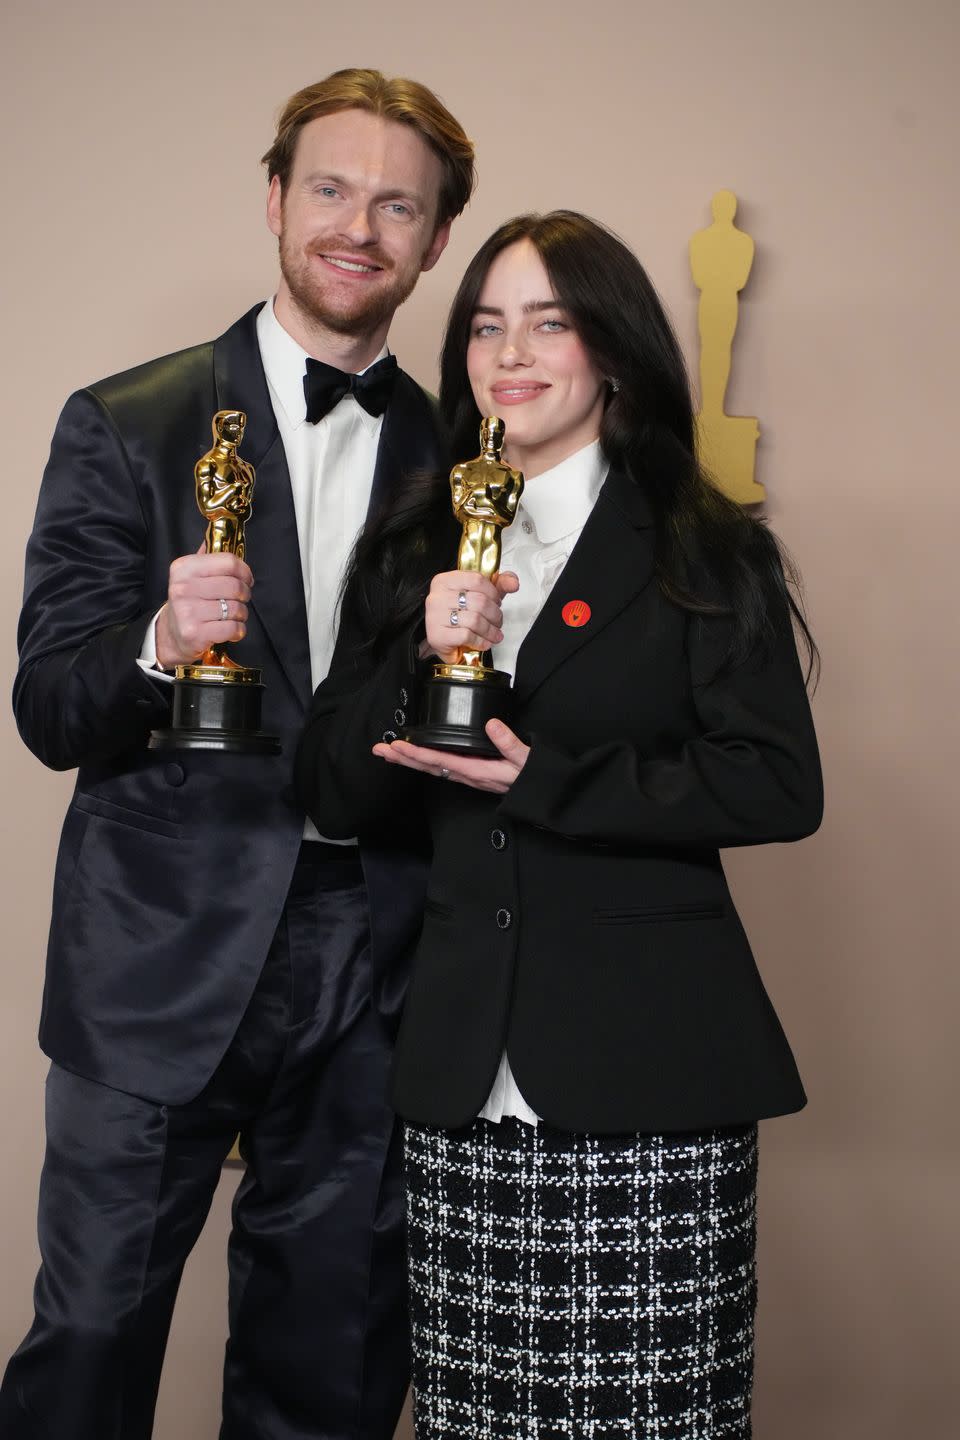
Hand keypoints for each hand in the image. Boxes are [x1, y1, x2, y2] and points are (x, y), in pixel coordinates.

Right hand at [155, 546, 253, 669]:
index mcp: (184, 568)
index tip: (247, 579)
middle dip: (245, 594)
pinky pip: (232, 628)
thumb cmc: (188, 602)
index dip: (244, 571)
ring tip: (233, 615)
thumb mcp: (191, 575)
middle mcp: (182, 587)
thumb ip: (206, 557)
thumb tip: (221, 534)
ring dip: (241, 614)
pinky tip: (231, 629)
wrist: (171, 634)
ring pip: (235, 608)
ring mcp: (187, 611)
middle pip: (234, 585)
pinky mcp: (195, 633)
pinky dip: (238, 630)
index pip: (228, 562)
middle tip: (241, 599)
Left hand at [372, 719, 529, 794]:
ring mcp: (467, 775)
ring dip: (409, 761)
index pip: (440, 761)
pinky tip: (415, 758)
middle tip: (379, 750)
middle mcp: (467, 775)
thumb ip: (510, 743)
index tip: (399, 745)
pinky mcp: (470, 773)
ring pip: (431, 769)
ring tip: (389, 753)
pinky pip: (441, 768)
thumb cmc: (531, 778)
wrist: (538, 794)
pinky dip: (423, 761)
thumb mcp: (526, 759)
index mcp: (477, 770)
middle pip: (428, 767)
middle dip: (402, 759)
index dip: (417, 753)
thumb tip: (492, 725)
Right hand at [424, 570, 518, 662]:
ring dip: (490, 630)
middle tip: (498, 622)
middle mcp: (436, 596)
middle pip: (479, 601)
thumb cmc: (461, 616)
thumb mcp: (480, 595)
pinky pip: (466, 636)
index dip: (493, 592)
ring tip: (495, 634)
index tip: (497, 602)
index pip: (476, 579)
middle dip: (495, 614)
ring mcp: (434, 616)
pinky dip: (480, 641)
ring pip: (474, 620)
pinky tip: (484, 643)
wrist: (444, 642)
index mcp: (445, 581)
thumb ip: (498, 585)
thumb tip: (513, 583)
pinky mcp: (437, 635)